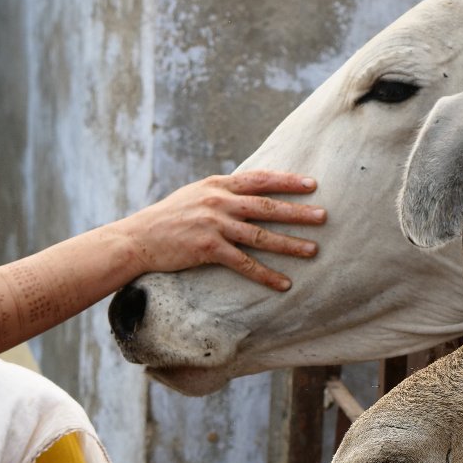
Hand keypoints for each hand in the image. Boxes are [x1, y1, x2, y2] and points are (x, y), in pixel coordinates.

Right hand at [111, 171, 325, 291]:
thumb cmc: (167, 218)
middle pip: (266, 206)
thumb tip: (248, 195)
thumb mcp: (194, 196)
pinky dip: (265, 274)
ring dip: (289, 244)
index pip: (259, 179)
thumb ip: (221, 193)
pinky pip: (244, 263)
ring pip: (260, 235)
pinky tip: (283, 283)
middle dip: (298, 212)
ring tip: (313, 250)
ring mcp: (213, 225)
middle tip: (324, 216)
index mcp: (216, 185)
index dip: (287, 181)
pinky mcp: (208, 248)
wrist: (138, 239)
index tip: (312, 184)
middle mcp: (218, 202)